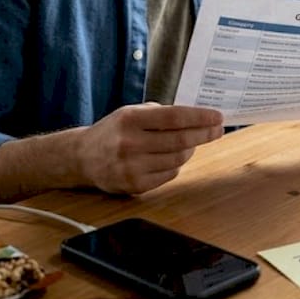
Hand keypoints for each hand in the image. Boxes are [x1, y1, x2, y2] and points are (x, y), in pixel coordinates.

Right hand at [76, 104, 223, 194]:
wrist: (81, 157)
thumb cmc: (113, 131)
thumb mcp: (131, 112)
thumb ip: (160, 113)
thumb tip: (197, 117)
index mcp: (130, 119)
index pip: (174, 118)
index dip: (200, 118)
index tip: (218, 117)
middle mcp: (130, 143)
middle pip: (180, 140)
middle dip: (205, 134)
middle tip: (217, 130)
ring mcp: (132, 167)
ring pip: (178, 159)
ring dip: (190, 150)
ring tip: (191, 143)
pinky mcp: (134, 186)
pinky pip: (169, 175)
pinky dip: (176, 165)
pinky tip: (172, 157)